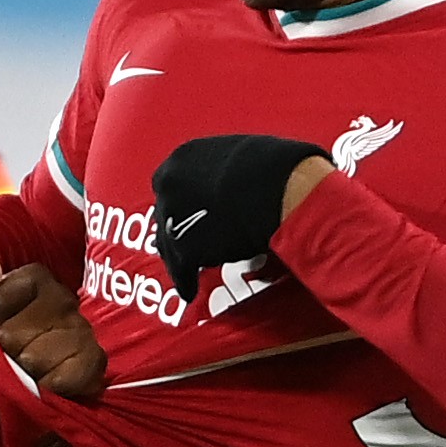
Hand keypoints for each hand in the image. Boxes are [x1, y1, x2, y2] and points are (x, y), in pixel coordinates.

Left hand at [0, 262, 105, 402]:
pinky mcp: (95, 361)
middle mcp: (65, 299)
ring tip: (27, 371)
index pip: (9, 295)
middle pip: (27, 328)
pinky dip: (53, 385)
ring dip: (28, 371)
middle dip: (9, 349)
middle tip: (10, 355)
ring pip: (46, 354)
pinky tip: (46, 385)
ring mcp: (84, 330)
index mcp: (35, 279)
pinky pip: (74, 374)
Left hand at [147, 136, 332, 274]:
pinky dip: (186, 283)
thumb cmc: (273, 166)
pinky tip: (191, 292)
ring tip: (188, 271)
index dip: (182, 203)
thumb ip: (223, 169)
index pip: (172, 185)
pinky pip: (181, 272)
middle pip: (166, 216)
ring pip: (169, 246)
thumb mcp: (239, 154)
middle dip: (177, 230)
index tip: (190, 214)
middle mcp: (169, 185)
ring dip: (179, 259)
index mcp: (183, 158)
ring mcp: (173, 217)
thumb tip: (234, 178)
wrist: (279, 187)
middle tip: (188, 242)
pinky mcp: (184, 247)